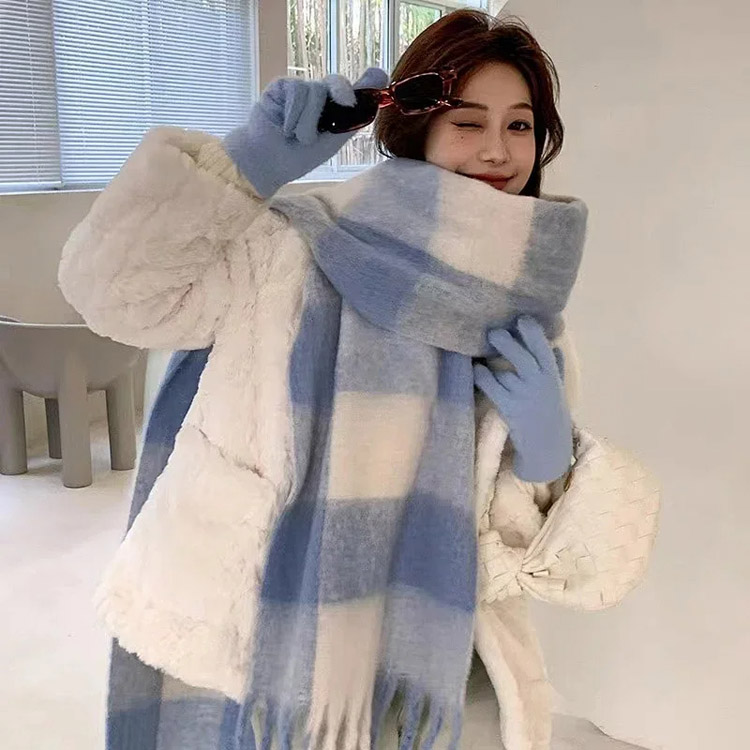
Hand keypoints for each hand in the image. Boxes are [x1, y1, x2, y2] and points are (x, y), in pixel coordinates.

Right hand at [223, 67, 388, 197]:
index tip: (377, 75)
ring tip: (298, 137)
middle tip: (345, 104)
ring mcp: (299, 90)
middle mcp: (318, 97)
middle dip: (341, 93)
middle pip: (336, 83)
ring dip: (308, 121)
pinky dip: (293, 113)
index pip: (353, 89)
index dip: (367, 82)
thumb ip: (356, 115)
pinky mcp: (281, 86)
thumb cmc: (299, 156)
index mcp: (333, 110)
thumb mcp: (334, 140)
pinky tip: (285, 127)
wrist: (267, 162)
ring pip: (315, 90)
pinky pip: (296, 90)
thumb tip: (379, 82)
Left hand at [474, 316, 571, 482]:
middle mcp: (538, 382)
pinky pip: (491, 385)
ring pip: (503, 370)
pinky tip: (477, 370)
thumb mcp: (558, 388)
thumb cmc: (552, 413)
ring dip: (490, 359)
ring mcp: (523, 394)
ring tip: (480, 351)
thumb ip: (556, 366)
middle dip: (507, 341)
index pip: (543, 347)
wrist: (547, 445)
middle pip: (521, 356)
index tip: (522, 318)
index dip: (532, 331)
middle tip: (493, 332)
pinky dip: (482, 376)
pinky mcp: (508, 406)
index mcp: (552, 374)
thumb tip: (555, 344)